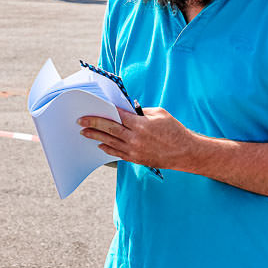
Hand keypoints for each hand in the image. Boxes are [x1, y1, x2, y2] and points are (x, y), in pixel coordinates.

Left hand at [79, 107, 202, 172]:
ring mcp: (135, 150)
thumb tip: (127, 109)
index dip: (103, 112)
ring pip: (110, 142)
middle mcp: (135, 138)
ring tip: (84, 132)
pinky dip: (108, 148)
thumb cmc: (175, 130)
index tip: (91, 108)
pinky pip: (118, 153)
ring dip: (95, 137)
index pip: (117, 116)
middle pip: (109, 129)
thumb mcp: (160, 114)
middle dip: (93, 124)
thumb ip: (141, 111)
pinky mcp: (137, 159)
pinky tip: (100, 144)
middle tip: (80, 121)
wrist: (187, 153)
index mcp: (141, 124)